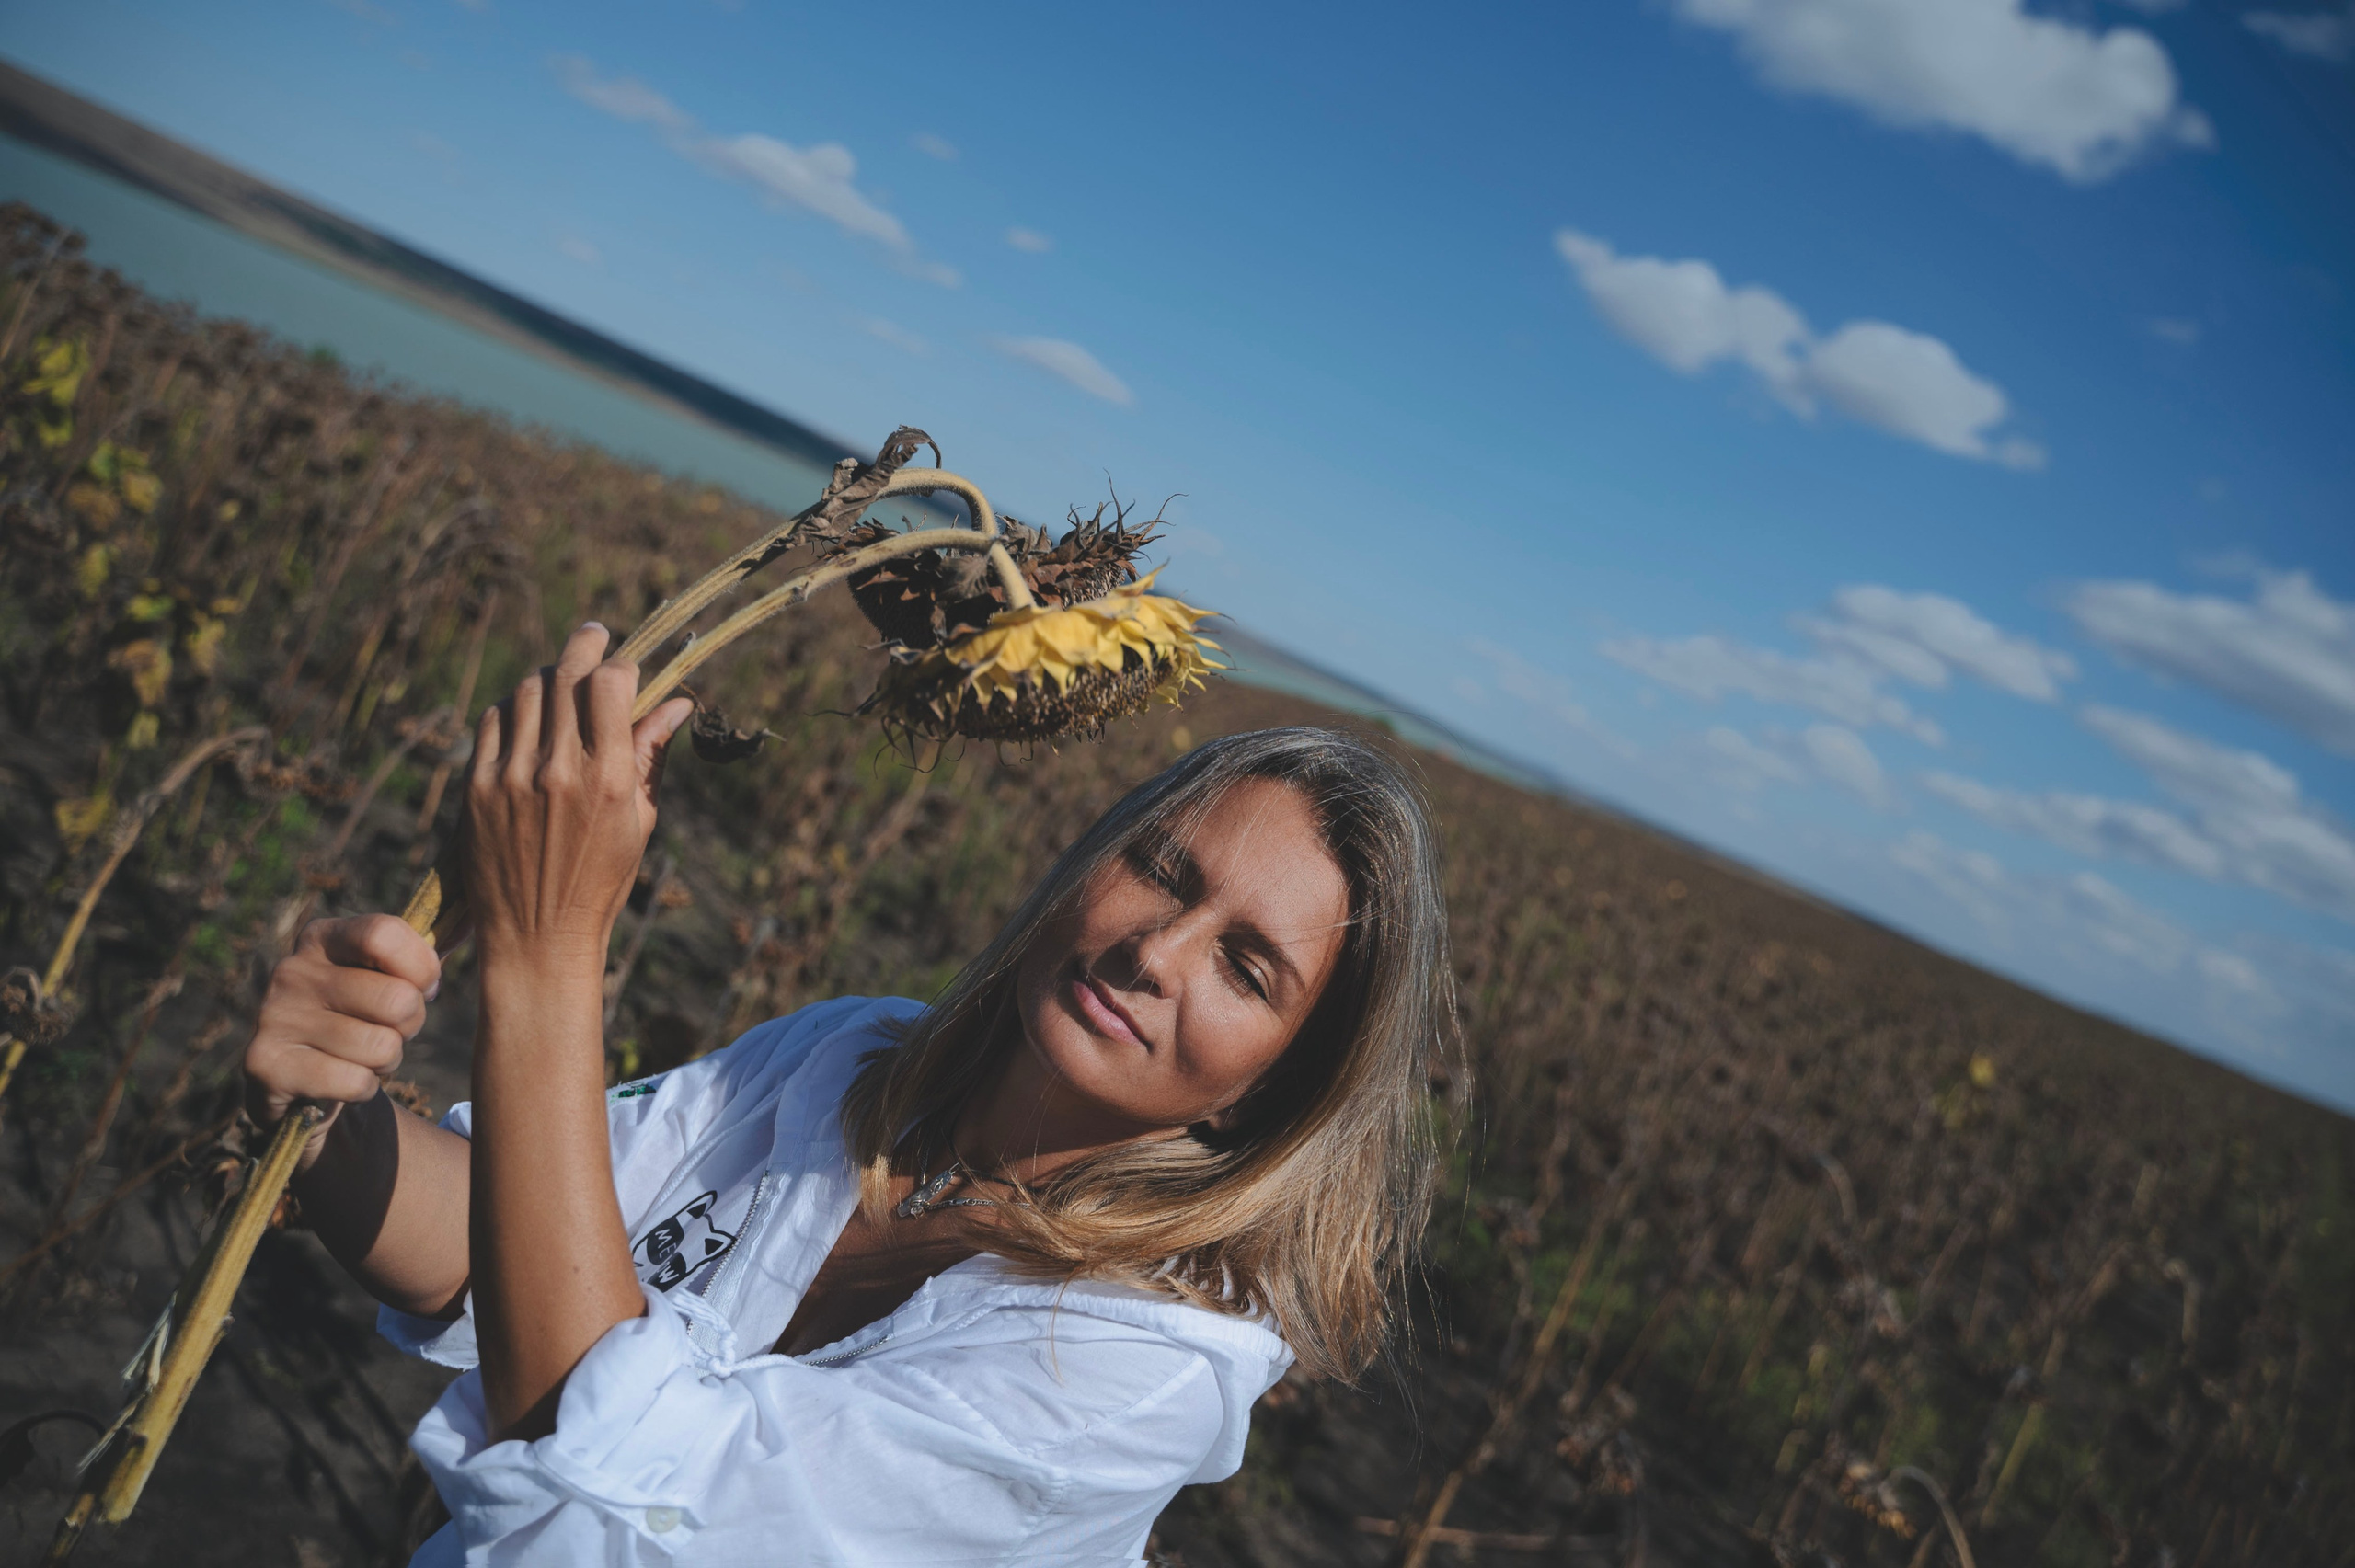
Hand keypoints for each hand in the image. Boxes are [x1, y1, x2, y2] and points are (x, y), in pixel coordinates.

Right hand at [243, 914, 441, 1166]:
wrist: (302, 1084)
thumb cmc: (361, 1019)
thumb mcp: (385, 977)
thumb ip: (422, 954)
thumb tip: (473, 920)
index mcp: (322, 937)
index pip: (385, 934)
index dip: (422, 968)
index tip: (423, 987)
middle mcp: (291, 970)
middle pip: (396, 999)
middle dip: (410, 1024)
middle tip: (389, 1030)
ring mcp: (273, 1017)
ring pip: (381, 1047)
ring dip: (386, 1061)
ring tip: (361, 1055)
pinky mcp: (265, 1065)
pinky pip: (356, 1082)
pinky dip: (363, 1088)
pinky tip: (340, 1079)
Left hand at [462, 622, 692, 972]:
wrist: (536, 939)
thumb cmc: (600, 884)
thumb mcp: (638, 822)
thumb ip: (650, 756)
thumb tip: (674, 704)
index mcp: (608, 780)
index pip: (610, 684)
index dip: (621, 665)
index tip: (625, 667)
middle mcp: (557, 770)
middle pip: (566, 676)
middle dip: (584, 648)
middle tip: (593, 637)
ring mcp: (510, 776)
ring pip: (528, 690)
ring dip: (549, 677)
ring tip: (561, 682)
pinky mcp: (475, 787)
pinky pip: (493, 721)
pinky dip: (514, 708)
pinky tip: (527, 717)